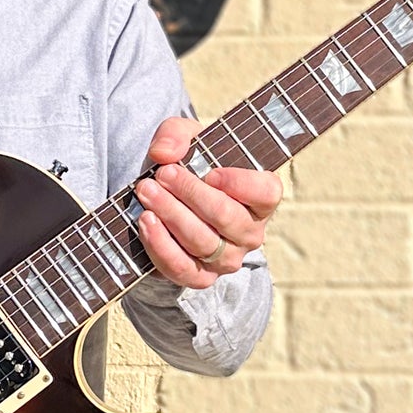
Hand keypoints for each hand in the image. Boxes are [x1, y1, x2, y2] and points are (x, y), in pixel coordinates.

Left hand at [134, 116, 281, 289]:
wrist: (169, 202)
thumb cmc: (188, 167)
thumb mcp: (185, 139)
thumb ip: (176, 135)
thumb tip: (162, 153)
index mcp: (260, 198)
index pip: (267, 193)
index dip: (241, 184)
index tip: (210, 173)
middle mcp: (250, 232)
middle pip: (226, 216)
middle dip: (191, 193)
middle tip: (163, 174)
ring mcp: (227, 259)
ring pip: (203, 242)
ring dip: (171, 215)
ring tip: (146, 193)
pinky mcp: (201, 277)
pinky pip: (183, 269)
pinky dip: (161, 247)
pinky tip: (146, 222)